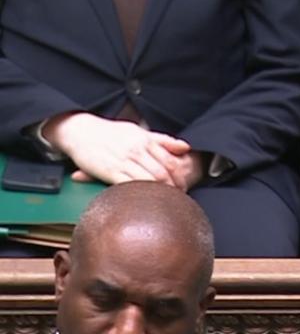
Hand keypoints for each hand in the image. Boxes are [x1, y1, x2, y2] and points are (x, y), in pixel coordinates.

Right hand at [43, 112, 193, 186]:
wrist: (79, 131)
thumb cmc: (110, 133)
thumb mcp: (138, 131)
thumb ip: (162, 140)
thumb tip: (186, 147)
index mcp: (145, 140)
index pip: (170, 161)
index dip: (180, 177)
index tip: (184, 186)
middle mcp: (136, 150)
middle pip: (162, 173)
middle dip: (173, 188)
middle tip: (178, 198)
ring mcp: (123, 161)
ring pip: (149, 180)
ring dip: (160, 193)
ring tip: (166, 202)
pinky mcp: (110, 171)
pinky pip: (129, 185)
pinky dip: (140, 194)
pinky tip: (146, 201)